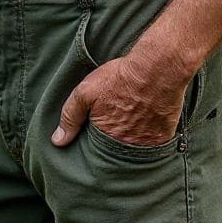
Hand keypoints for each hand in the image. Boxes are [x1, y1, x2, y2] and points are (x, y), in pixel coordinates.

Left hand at [52, 54, 187, 146]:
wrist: (156, 69)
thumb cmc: (119, 79)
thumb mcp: (86, 91)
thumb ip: (70, 116)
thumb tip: (58, 141)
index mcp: (106, 139)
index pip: (96, 152)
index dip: (95, 141)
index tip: (96, 132)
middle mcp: (127, 147)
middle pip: (116, 153)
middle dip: (113, 144)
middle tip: (115, 126)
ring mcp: (147, 145)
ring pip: (135, 151)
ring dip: (131, 142)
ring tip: (130, 126)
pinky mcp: (164, 138)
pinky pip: (154, 146)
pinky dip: (149, 139)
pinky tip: (147, 125)